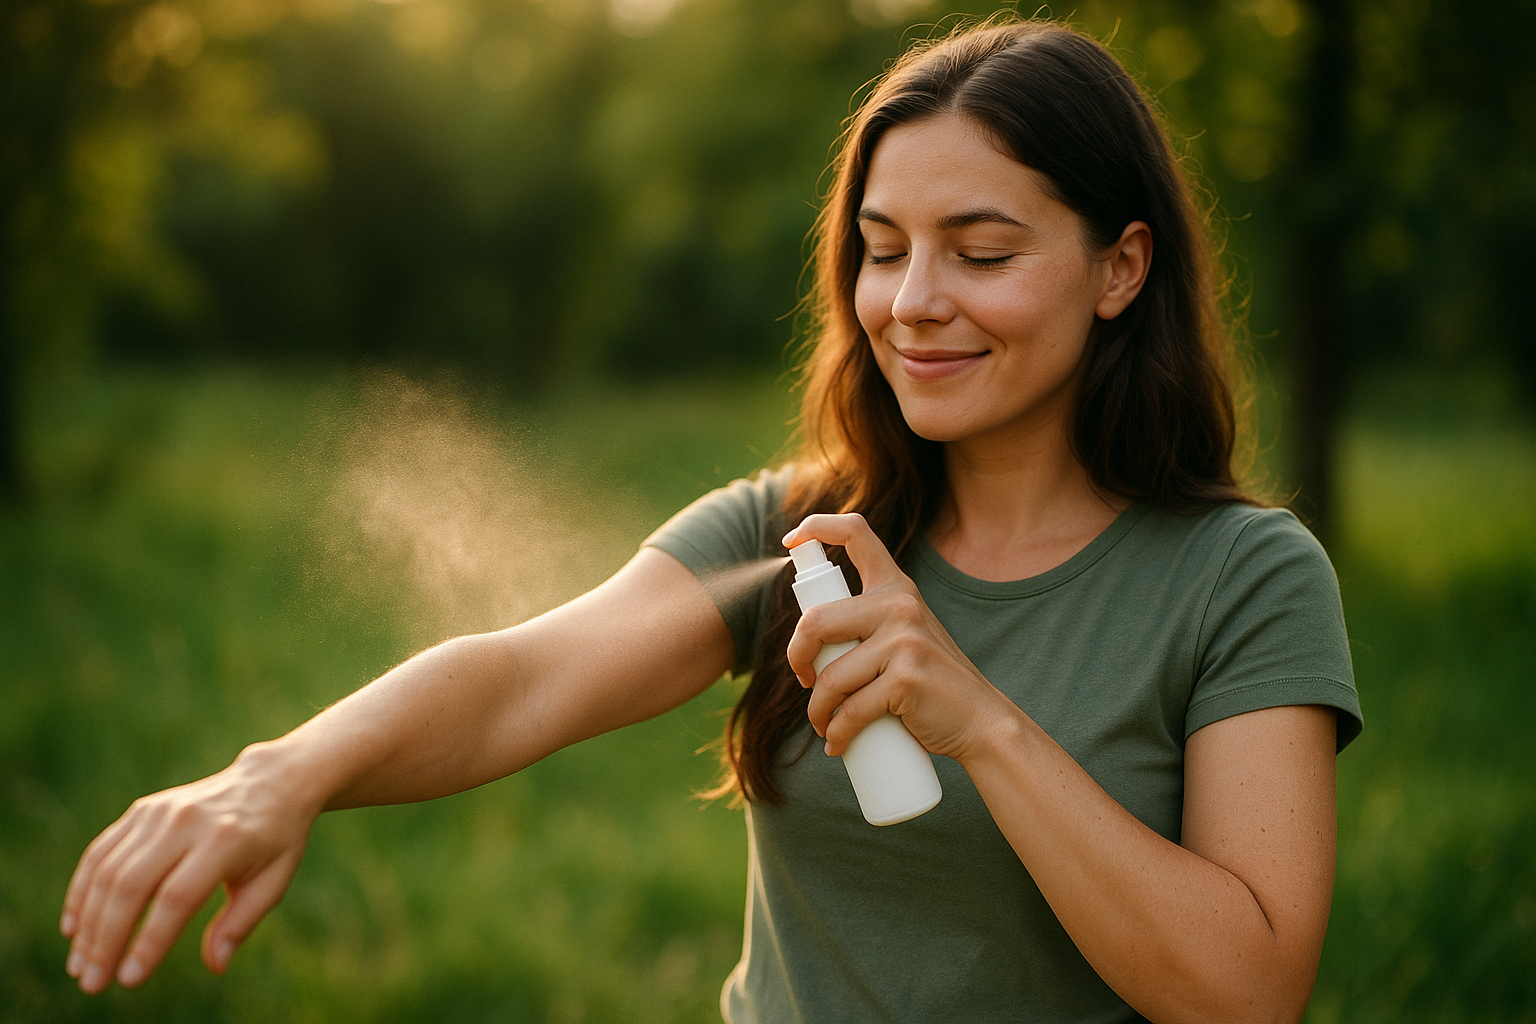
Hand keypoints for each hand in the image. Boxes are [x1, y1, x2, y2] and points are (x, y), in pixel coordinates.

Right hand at [60, 743, 316, 992]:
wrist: (271, 783)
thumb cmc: (275, 841)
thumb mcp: (274, 880)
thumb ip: (241, 922)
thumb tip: (215, 965)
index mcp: (225, 840)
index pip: (177, 897)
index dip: (149, 940)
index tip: (130, 979)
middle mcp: (187, 822)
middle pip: (132, 885)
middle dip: (106, 939)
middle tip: (91, 982)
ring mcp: (159, 812)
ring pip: (109, 870)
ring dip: (88, 922)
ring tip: (80, 965)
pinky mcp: (141, 810)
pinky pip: (101, 851)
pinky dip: (82, 889)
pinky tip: (74, 926)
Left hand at [781, 513, 1017, 761]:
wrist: (981, 722)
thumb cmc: (932, 685)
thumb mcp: (907, 637)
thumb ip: (870, 626)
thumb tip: (808, 640)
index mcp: (897, 587)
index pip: (857, 532)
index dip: (817, 526)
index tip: (790, 540)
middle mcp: (900, 605)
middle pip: (816, 621)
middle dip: (796, 657)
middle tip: (805, 683)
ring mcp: (904, 640)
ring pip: (830, 676)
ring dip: (817, 711)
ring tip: (824, 725)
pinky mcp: (905, 678)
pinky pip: (850, 709)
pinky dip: (837, 733)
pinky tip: (837, 743)